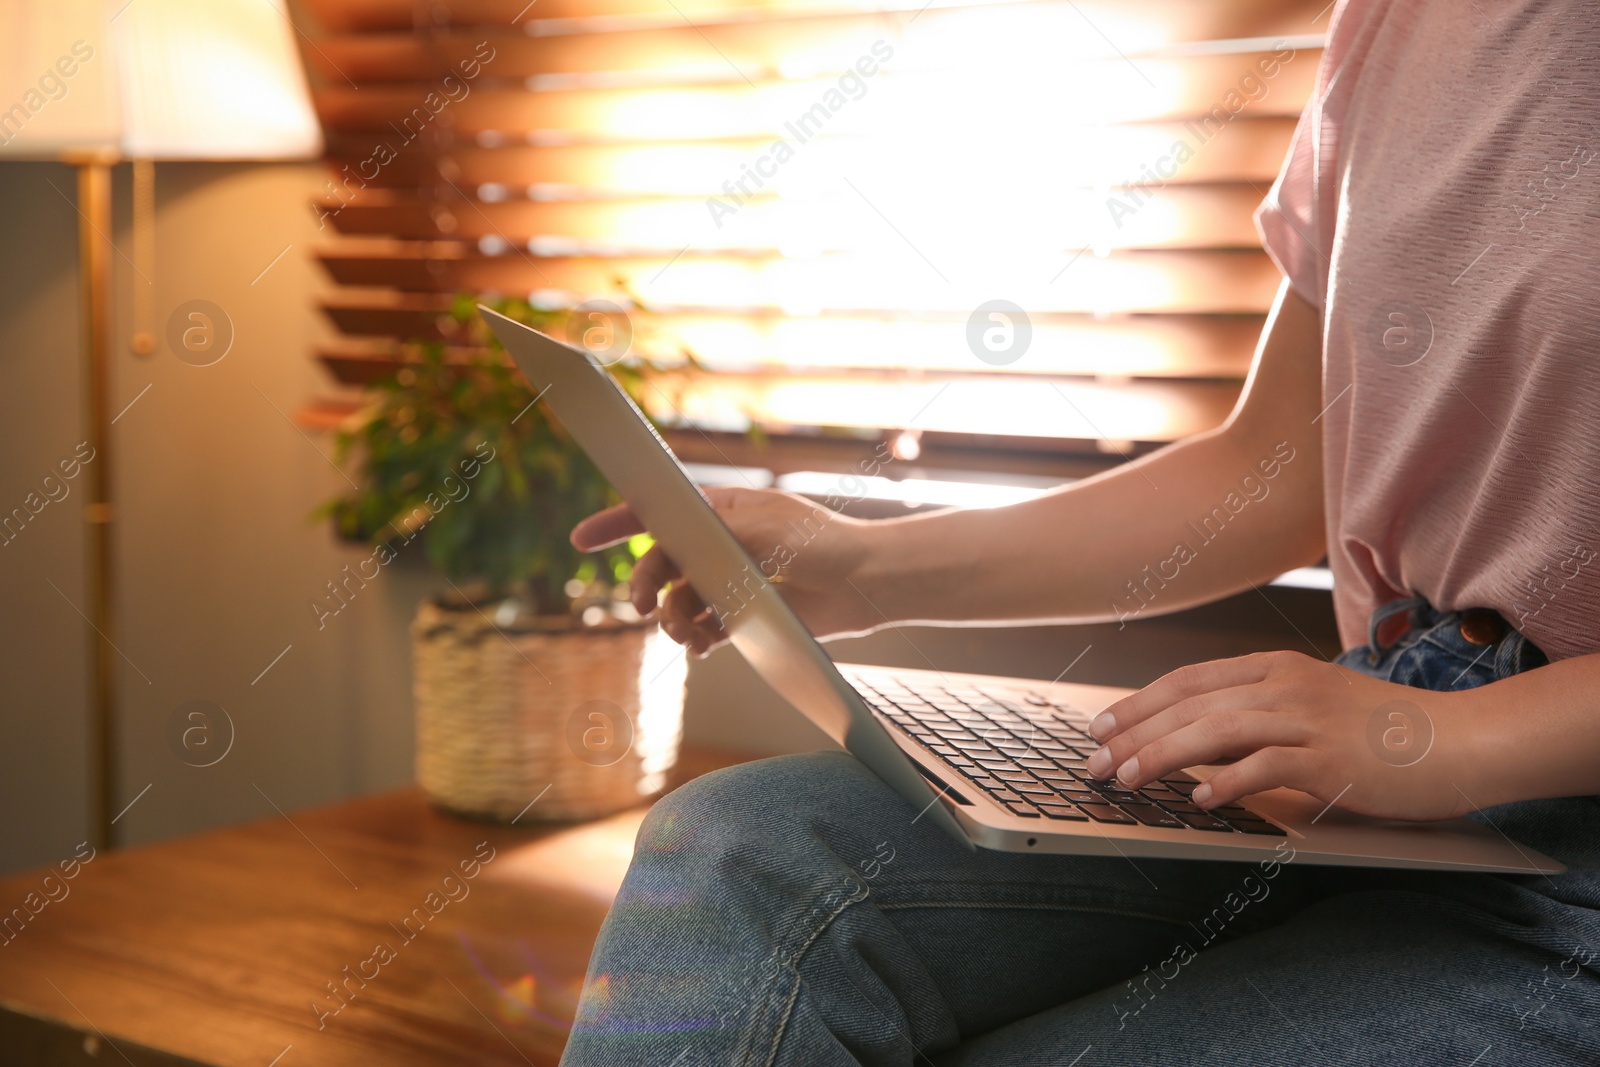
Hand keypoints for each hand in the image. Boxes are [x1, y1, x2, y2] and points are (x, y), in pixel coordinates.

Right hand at [570, 486, 880, 655]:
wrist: (865, 583)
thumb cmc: (821, 543)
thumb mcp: (761, 527)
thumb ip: (712, 535)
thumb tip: (668, 551)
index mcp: (720, 512)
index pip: (658, 513)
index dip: (615, 524)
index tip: (581, 540)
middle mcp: (720, 544)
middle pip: (662, 565)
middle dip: (645, 587)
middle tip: (642, 609)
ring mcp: (731, 579)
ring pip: (680, 602)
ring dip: (674, 620)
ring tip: (689, 637)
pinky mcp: (746, 612)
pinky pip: (705, 628)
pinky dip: (698, 638)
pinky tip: (702, 646)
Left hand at [1083, 650, 1483, 821]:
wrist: (1456, 740)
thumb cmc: (1378, 732)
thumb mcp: (1308, 708)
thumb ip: (1255, 718)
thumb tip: (1193, 744)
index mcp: (1274, 670)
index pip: (1187, 681)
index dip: (1137, 703)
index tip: (1099, 727)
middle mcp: (1284, 686)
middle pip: (1189, 704)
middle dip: (1133, 733)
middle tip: (1094, 763)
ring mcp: (1307, 720)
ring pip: (1215, 730)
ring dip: (1161, 755)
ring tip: (1126, 778)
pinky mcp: (1330, 759)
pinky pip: (1266, 767)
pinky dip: (1227, 781)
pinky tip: (1199, 798)